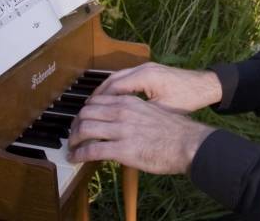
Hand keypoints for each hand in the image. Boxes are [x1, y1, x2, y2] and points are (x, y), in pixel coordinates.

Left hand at [67, 94, 214, 174]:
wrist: (187, 143)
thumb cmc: (174, 131)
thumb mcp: (151, 112)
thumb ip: (134, 113)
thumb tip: (122, 122)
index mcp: (129, 101)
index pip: (96, 101)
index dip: (84, 111)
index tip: (81, 120)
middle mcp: (121, 111)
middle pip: (86, 112)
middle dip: (75, 125)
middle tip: (73, 135)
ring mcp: (121, 129)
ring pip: (85, 129)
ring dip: (74, 139)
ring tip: (71, 147)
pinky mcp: (122, 149)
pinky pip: (92, 149)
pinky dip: (79, 154)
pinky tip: (75, 158)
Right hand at [92, 62, 222, 113]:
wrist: (205, 86)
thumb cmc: (188, 99)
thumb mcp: (164, 111)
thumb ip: (142, 116)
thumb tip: (121, 129)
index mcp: (145, 77)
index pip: (115, 87)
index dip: (100, 101)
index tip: (88, 114)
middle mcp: (143, 68)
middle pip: (112, 79)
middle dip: (98, 95)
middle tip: (85, 110)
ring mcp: (146, 67)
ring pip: (118, 77)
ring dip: (106, 91)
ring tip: (94, 106)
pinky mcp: (150, 71)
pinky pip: (126, 77)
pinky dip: (116, 88)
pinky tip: (112, 101)